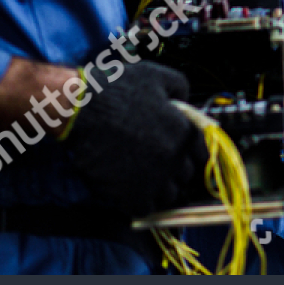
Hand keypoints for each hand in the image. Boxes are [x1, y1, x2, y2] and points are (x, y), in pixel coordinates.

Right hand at [62, 61, 208, 218]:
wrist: (80, 110)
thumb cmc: (117, 89)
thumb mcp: (156, 76)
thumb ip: (179, 86)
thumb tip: (186, 97)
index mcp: (185, 133)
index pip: (202, 154)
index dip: (191, 152)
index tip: (180, 152)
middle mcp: (174, 159)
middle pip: (186, 176)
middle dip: (175, 169)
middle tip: (157, 161)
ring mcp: (153, 180)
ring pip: (168, 196)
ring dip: (160, 189)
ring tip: (145, 177)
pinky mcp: (130, 195)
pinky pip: (145, 209)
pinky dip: (141, 202)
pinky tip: (131, 189)